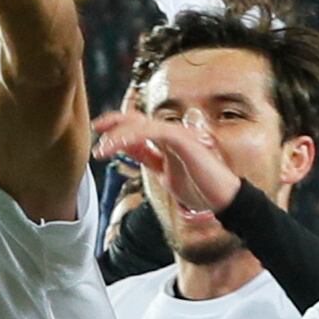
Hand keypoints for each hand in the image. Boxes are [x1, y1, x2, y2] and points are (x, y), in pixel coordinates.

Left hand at [91, 106, 242, 221]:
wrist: (222, 200)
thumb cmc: (198, 189)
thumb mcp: (162, 173)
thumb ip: (146, 158)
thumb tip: (125, 149)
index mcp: (165, 140)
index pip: (137, 126)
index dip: (116, 128)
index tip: (98, 135)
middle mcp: (170, 133)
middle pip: (136, 119)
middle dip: (113, 122)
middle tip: (95, 130)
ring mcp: (177, 134)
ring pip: (141, 125)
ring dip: (118, 135)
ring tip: (102, 149)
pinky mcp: (182, 139)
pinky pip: (153, 131)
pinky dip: (133, 136)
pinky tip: (118, 146)